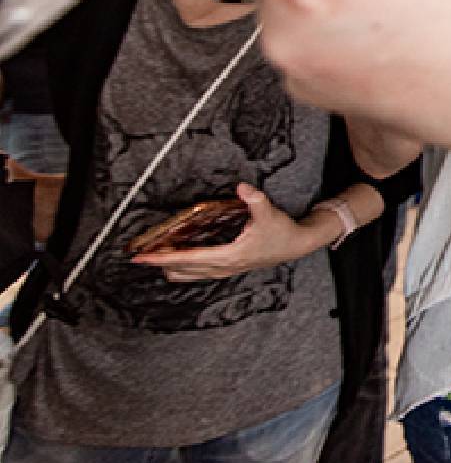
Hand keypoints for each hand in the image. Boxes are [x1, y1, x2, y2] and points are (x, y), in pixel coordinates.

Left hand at [132, 184, 309, 281]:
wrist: (297, 246)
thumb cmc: (282, 231)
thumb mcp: (269, 213)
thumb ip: (255, 199)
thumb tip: (241, 187)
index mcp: (230, 255)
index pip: (189, 258)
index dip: (164, 257)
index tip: (143, 257)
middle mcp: (224, 267)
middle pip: (183, 271)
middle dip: (161, 264)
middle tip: (142, 255)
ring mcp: (226, 270)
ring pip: (190, 275)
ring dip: (172, 268)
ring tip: (157, 259)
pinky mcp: (229, 268)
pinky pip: (199, 273)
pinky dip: (185, 269)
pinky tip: (179, 262)